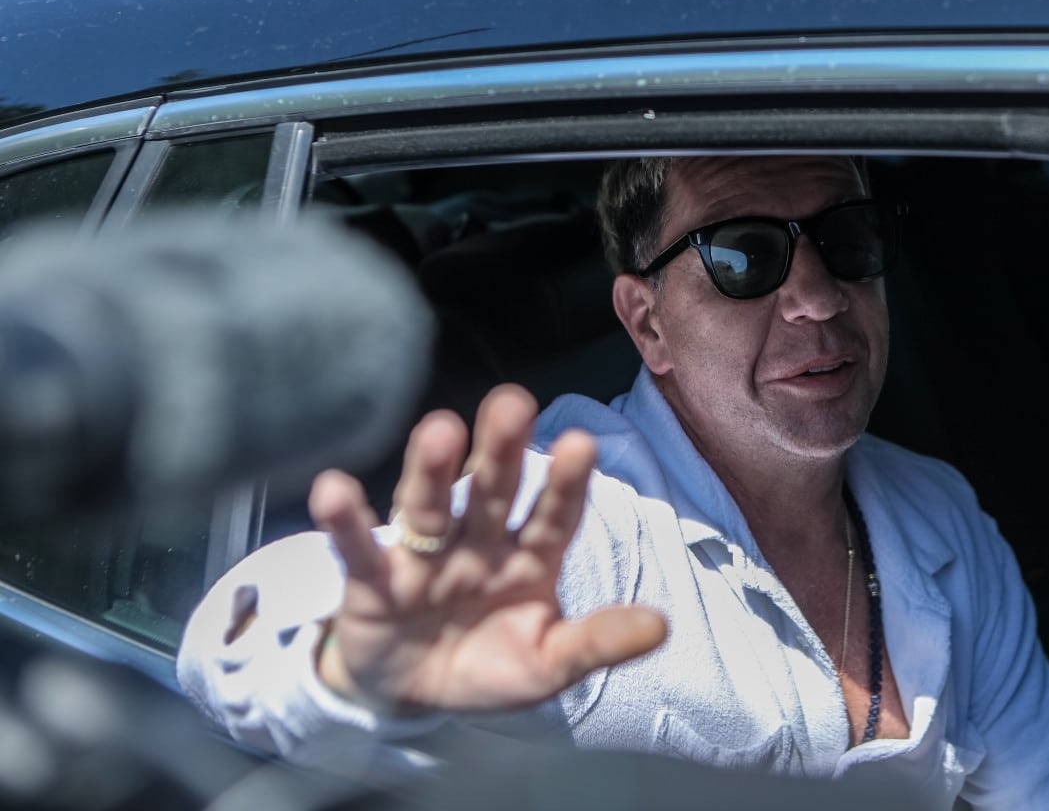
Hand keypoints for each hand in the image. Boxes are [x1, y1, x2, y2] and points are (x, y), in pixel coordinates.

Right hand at [309, 384, 667, 712]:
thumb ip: (597, 643)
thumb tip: (662, 627)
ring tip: (441, 431)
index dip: (567, 483)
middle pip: (493, 491)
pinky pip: (359, 549)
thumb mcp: (549, 665)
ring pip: (431, 506)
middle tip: (513, 403)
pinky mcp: (372, 580)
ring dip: (433, 470)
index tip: (583, 444)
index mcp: (530, 558)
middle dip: (503, 450)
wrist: (412, 696)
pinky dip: (345, 522)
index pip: (554, 515)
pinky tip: (334, 490)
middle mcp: (479, 544)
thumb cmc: (490, 666)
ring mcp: (425, 558)